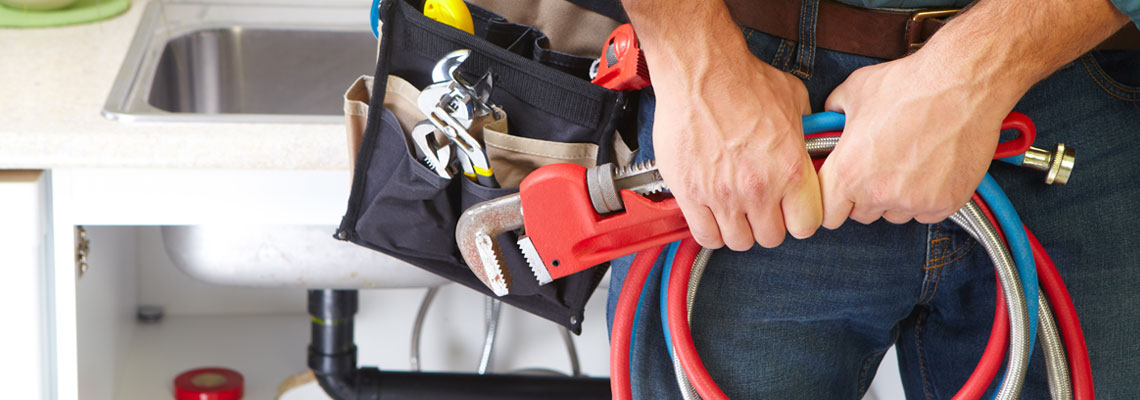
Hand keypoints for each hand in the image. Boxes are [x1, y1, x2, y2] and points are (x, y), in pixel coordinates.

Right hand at [652, 53, 820, 249]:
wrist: (700, 71)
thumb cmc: (742, 80)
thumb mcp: (793, 101)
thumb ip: (805, 131)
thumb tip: (809, 140)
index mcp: (790, 169)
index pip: (806, 225)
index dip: (799, 219)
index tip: (790, 212)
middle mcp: (759, 188)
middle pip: (771, 237)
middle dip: (768, 225)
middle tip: (760, 208)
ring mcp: (723, 195)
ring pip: (738, 242)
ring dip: (738, 229)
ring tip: (734, 211)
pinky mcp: (691, 194)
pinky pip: (705, 236)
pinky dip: (710, 231)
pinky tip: (711, 214)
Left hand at [819, 51, 1018, 226]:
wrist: (962, 83)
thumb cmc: (910, 85)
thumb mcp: (855, 91)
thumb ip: (834, 112)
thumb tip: (830, 119)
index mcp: (848, 172)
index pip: (828, 214)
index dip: (833, 202)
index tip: (842, 193)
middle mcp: (878, 193)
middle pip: (861, 215)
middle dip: (865, 197)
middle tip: (880, 167)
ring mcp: (913, 202)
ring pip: (895, 215)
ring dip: (897, 198)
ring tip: (909, 162)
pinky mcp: (945, 203)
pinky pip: (927, 213)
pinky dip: (927, 198)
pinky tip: (932, 169)